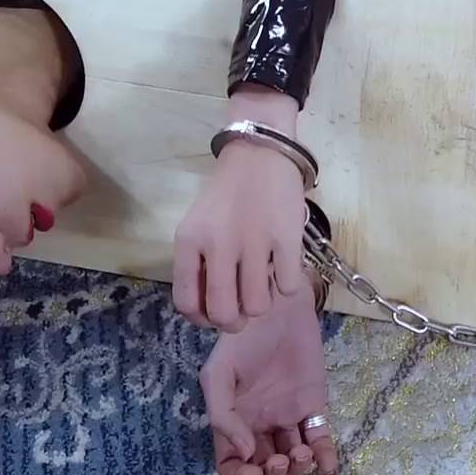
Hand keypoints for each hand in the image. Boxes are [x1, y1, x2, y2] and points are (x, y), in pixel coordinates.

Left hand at [172, 87, 307, 331]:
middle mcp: (218, 244)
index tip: (214, 315)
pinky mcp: (287, 237)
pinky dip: (287, 283)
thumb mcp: (198, 226)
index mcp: (189, 241)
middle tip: (243, 309)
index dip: (202, 320)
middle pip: (224, 314)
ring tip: (264, 281)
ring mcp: (254, 241)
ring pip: (258, 306)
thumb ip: (197, 265)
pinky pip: (288, 286)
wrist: (259, 153)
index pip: (187, 304)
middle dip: (235, 322)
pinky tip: (283, 265)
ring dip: (262, 302)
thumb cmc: (226, 195)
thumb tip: (211, 311)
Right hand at [199, 282, 338, 474]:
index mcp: (233, 420)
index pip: (231, 464)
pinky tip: (327, 464)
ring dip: (299, 469)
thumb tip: (247, 453)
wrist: (275, 305)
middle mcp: (260, 423)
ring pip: (294, 458)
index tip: (254, 471)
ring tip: (303, 453)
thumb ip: (224, 416)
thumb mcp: (218, 374)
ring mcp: (288, 415)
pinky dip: (326, 457)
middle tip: (282, 461)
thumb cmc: (241, 338)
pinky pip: (320, 438)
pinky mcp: (314, 404)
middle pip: (265, 468)